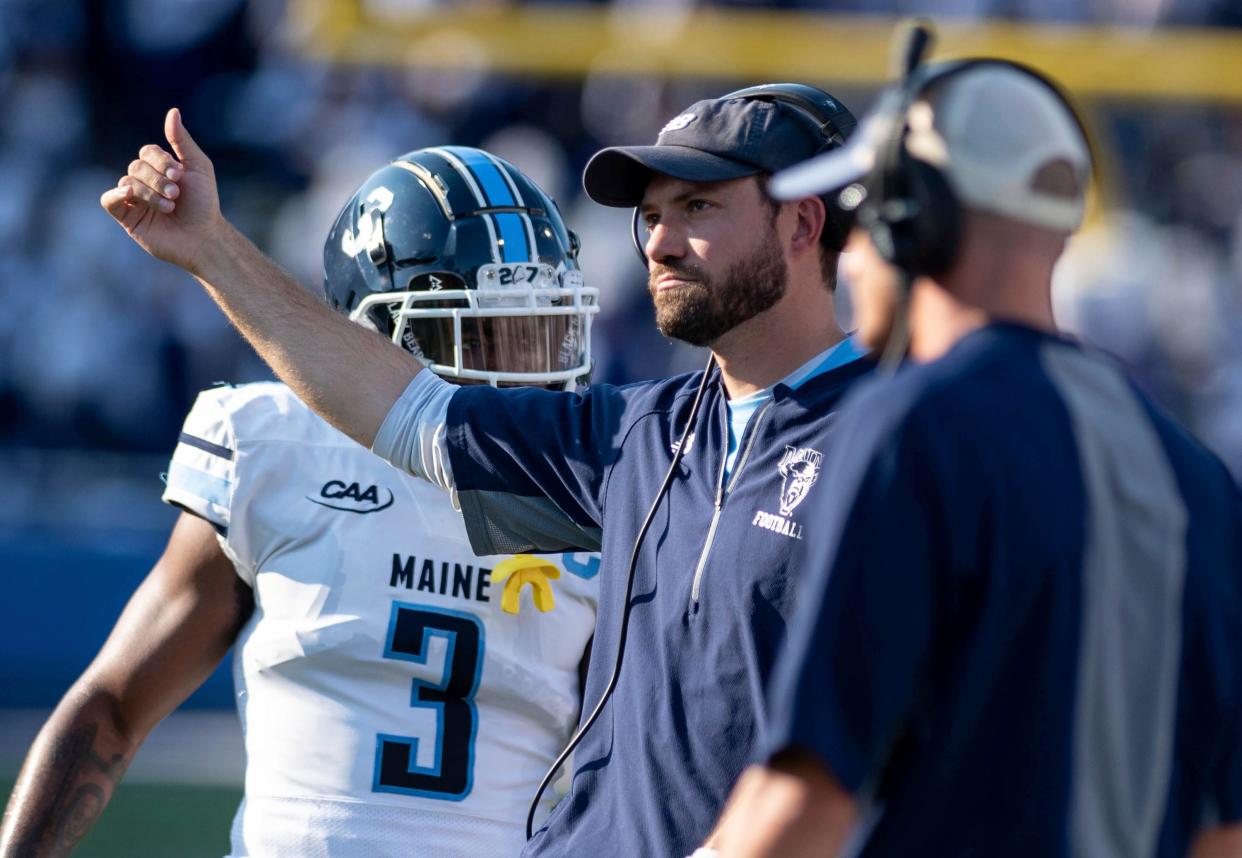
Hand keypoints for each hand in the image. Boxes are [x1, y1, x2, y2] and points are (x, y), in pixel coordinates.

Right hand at [99, 108, 225, 275]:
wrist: (204, 237)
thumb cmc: (204, 204)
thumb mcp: (198, 167)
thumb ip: (182, 140)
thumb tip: (173, 111)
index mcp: (159, 168)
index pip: (147, 151)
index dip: (160, 160)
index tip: (180, 175)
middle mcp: (144, 181)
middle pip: (136, 166)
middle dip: (157, 179)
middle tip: (176, 194)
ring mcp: (134, 199)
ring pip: (127, 182)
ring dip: (150, 193)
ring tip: (170, 207)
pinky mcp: (126, 217)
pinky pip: (108, 200)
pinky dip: (116, 195)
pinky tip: (131, 196)